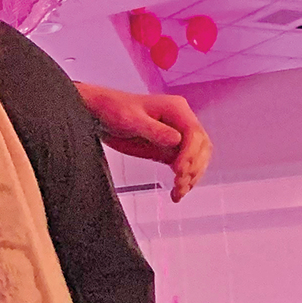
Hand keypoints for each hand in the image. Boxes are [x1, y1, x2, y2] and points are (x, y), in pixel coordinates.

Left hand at [75, 83, 212, 201]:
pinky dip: (184, 180)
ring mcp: (177, 137)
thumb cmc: (113, 110)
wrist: (100, 114)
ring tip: (179, 192)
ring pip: (196, 158)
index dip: (190, 153)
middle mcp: (181, 122)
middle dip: (194, 167)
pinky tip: (178, 192)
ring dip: (192, 176)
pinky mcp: (168, 150)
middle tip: (180, 183)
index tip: (180, 170)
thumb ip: (154, 130)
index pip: (194, 133)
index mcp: (176, 109)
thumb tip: (176, 140)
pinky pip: (183, 166)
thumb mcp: (130, 119)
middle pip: (201, 147)